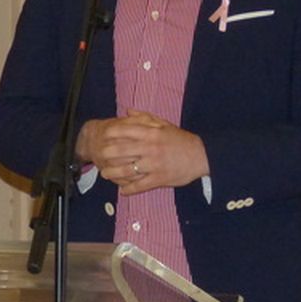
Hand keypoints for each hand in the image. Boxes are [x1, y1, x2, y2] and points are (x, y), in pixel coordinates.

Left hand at [75, 110, 209, 194]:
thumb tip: (127, 111)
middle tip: (99, 156)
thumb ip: (144, 118)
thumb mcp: (164, 124)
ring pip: (128, 170)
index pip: (126, 131)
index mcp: (151, 133)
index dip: (111, 133)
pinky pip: (140, 185)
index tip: (102, 135)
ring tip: (105, 174)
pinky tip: (122, 190)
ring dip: (113, 173)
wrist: (201, 155)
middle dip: (107, 154)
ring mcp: (154, 165)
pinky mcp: (159, 179)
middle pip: (122, 151)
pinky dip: (129, 189)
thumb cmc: (181, 139)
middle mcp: (151, 148)